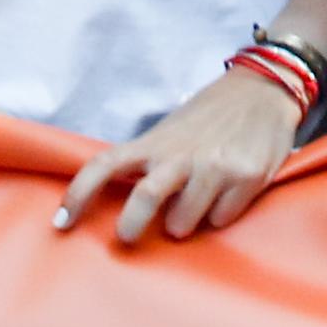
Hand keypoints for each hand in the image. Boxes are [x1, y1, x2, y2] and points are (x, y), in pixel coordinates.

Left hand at [54, 66, 300, 245]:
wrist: (265, 89)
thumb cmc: (211, 117)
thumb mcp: (171, 131)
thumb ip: (149, 161)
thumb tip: (120, 201)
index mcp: (156, 142)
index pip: (105, 164)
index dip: (79, 193)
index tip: (61, 223)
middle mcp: (182, 153)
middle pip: (146, 196)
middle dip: (132, 225)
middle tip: (127, 237)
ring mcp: (216, 165)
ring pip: (184, 221)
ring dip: (182, 224)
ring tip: (192, 209)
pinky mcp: (247, 176)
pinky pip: (221, 219)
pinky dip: (217, 217)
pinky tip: (225, 197)